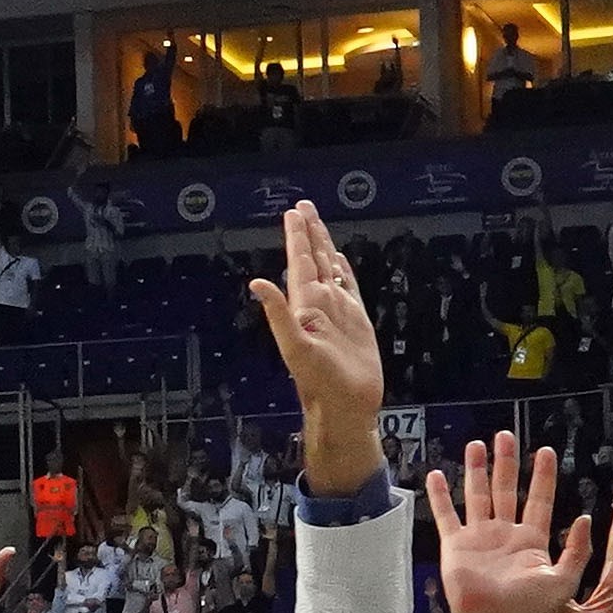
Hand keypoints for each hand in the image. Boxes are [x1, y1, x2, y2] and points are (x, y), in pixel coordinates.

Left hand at [243, 202, 387, 490]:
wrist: (345, 405)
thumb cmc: (319, 382)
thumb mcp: (295, 347)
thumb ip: (278, 314)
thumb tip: (257, 282)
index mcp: (304, 305)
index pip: (299, 262)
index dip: (297, 237)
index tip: (293, 212)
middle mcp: (319, 303)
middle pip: (313, 258)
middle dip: (308, 232)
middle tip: (302, 206)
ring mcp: (337, 310)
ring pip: (329, 269)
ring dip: (323, 246)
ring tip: (317, 224)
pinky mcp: (355, 320)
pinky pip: (348, 287)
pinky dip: (343, 270)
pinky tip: (338, 259)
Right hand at [420, 428, 592, 612]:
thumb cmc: (529, 609)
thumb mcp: (564, 580)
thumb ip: (577, 551)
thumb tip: (584, 517)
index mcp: (531, 540)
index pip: (539, 499)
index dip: (543, 476)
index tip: (545, 451)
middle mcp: (504, 533)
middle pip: (506, 489)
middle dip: (507, 462)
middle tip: (506, 435)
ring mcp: (478, 538)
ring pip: (477, 495)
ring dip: (477, 470)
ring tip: (477, 445)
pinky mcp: (455, 545)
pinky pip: (447, 515)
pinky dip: (440, 496)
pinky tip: (436, 475)